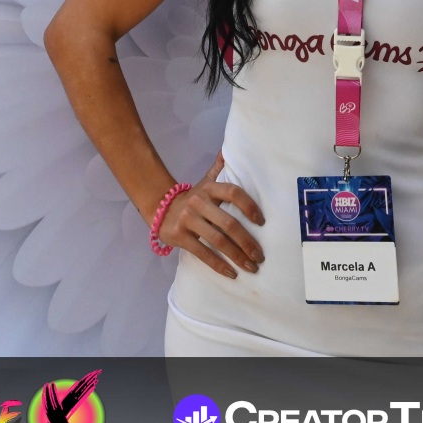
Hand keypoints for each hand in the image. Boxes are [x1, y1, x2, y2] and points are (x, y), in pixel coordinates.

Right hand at [156, 155, 265, 277]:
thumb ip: (219, 168)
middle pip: (228, 223)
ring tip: (251, 267)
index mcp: (209, 188)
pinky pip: (203, 253)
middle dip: (247, 241)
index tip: (262, 221)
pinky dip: (219, 265)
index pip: (233, 192)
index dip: (249, 205)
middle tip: (260, 255)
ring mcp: (188, 220)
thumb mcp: (205, 181)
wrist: (160, 209)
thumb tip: (229, 148)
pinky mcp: (180, 237)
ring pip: (218, 240)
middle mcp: (198, 202)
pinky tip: (232, 273)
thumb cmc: (193, 198)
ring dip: (238, 256)